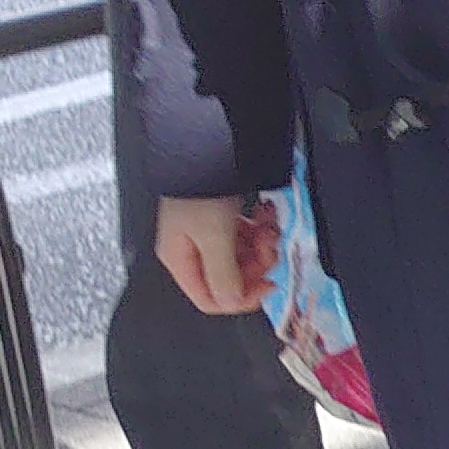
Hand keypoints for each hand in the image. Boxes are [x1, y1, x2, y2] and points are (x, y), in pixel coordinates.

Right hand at [156, 194, 271, 317]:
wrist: (208, 145)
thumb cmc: (203, 187)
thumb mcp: (214, 236)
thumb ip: (223, 274)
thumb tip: (230, 303)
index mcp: (180, 259)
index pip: (210, 299)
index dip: (241, 297)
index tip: (268, 282)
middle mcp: (190, 250)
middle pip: (230, 278)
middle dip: (255, 265)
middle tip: (269, 245)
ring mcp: (206, 233)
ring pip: (241, 257)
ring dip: (261, 244)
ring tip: (268, 225)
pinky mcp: (221, 217)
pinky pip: (244, 235)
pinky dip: (258, 228)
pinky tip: (265, 214)